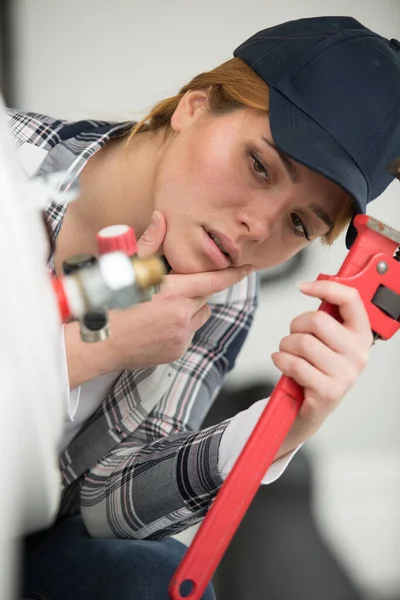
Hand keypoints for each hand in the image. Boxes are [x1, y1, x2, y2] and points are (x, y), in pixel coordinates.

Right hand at [102, 211, 251, 371]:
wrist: (97, 343)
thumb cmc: (109, 303)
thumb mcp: (127, 268)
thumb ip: (150, 243)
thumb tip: (161, 218)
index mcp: (172, 292)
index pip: (213, 280)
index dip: (233, 274)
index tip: (248, 268)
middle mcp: (181, 315)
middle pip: (204, 296)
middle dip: (193, 290)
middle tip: (168, 290)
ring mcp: (181, 335)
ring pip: (198, 315)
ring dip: (188, 309)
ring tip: (159, 309)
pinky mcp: (177, 350)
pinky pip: (188, 333)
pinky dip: (179, 327)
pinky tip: (155, 325)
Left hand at [272, 280, 372, 457]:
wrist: (310, 409)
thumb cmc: (317, 369)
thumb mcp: (328, 340)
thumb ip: (327, 315)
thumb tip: (314, 285)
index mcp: (361, 335)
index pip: (350, 299)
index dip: (324, 287)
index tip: (303, 287)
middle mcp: (358, 354)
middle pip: (317, 320)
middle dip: (295, 326)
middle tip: (294, 337)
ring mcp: (345, 374)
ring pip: (302, 342)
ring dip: (285, 346)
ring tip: (289, 354)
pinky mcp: (328, 391)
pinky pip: (295, 364)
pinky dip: (281, 361)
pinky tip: (284, 364)